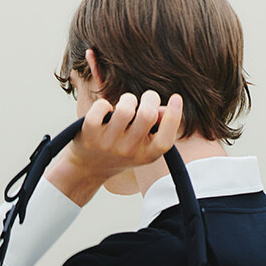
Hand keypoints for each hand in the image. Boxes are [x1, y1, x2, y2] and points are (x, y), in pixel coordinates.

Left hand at [49, 85, 184, 204]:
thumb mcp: (142, 145)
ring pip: (125, 109)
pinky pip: (102, 106)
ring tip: (124, 106)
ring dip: (127, 99)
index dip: (174, 117)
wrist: (89, 167)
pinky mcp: (91, 133)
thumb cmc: (121, 149)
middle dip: (150, 98)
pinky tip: (104, 113)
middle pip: (147, 115)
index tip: (176, 98)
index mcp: (146, 155)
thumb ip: (157, 127)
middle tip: (145, 100)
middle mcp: (128, 152)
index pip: (165, 141)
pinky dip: (103, 104)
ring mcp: (109, 143)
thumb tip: (167, 108)